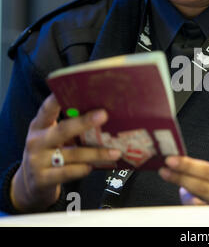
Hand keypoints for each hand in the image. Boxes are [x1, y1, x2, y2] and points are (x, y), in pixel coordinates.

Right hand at [10, 94, 121, 212]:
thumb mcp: (52, 137)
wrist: (30, 185)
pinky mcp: (42, 179)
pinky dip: (83, 169)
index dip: (57, 99)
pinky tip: (94, 166)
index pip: (47, 109)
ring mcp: (37, 161)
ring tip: (115, 152)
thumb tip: (102, 115)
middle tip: (104, 115)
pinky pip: (68, 172)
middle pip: (63, 130)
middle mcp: (36, 141)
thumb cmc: (49, 154)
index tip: (73, 88)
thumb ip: (69, 127)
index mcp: (39, 126)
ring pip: (72, 154)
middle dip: (85, 122)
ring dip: (96, 152)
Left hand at [158, 156, 208, 205]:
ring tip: (173, 181)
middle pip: (203, 187)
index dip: (189, 165)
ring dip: (184, 194)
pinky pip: (203, 216)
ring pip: (201, 205)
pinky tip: (186, 200)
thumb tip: (184, 176)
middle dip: (181, 178)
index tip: (172, 160)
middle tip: (164, 171)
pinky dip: (192, 208)